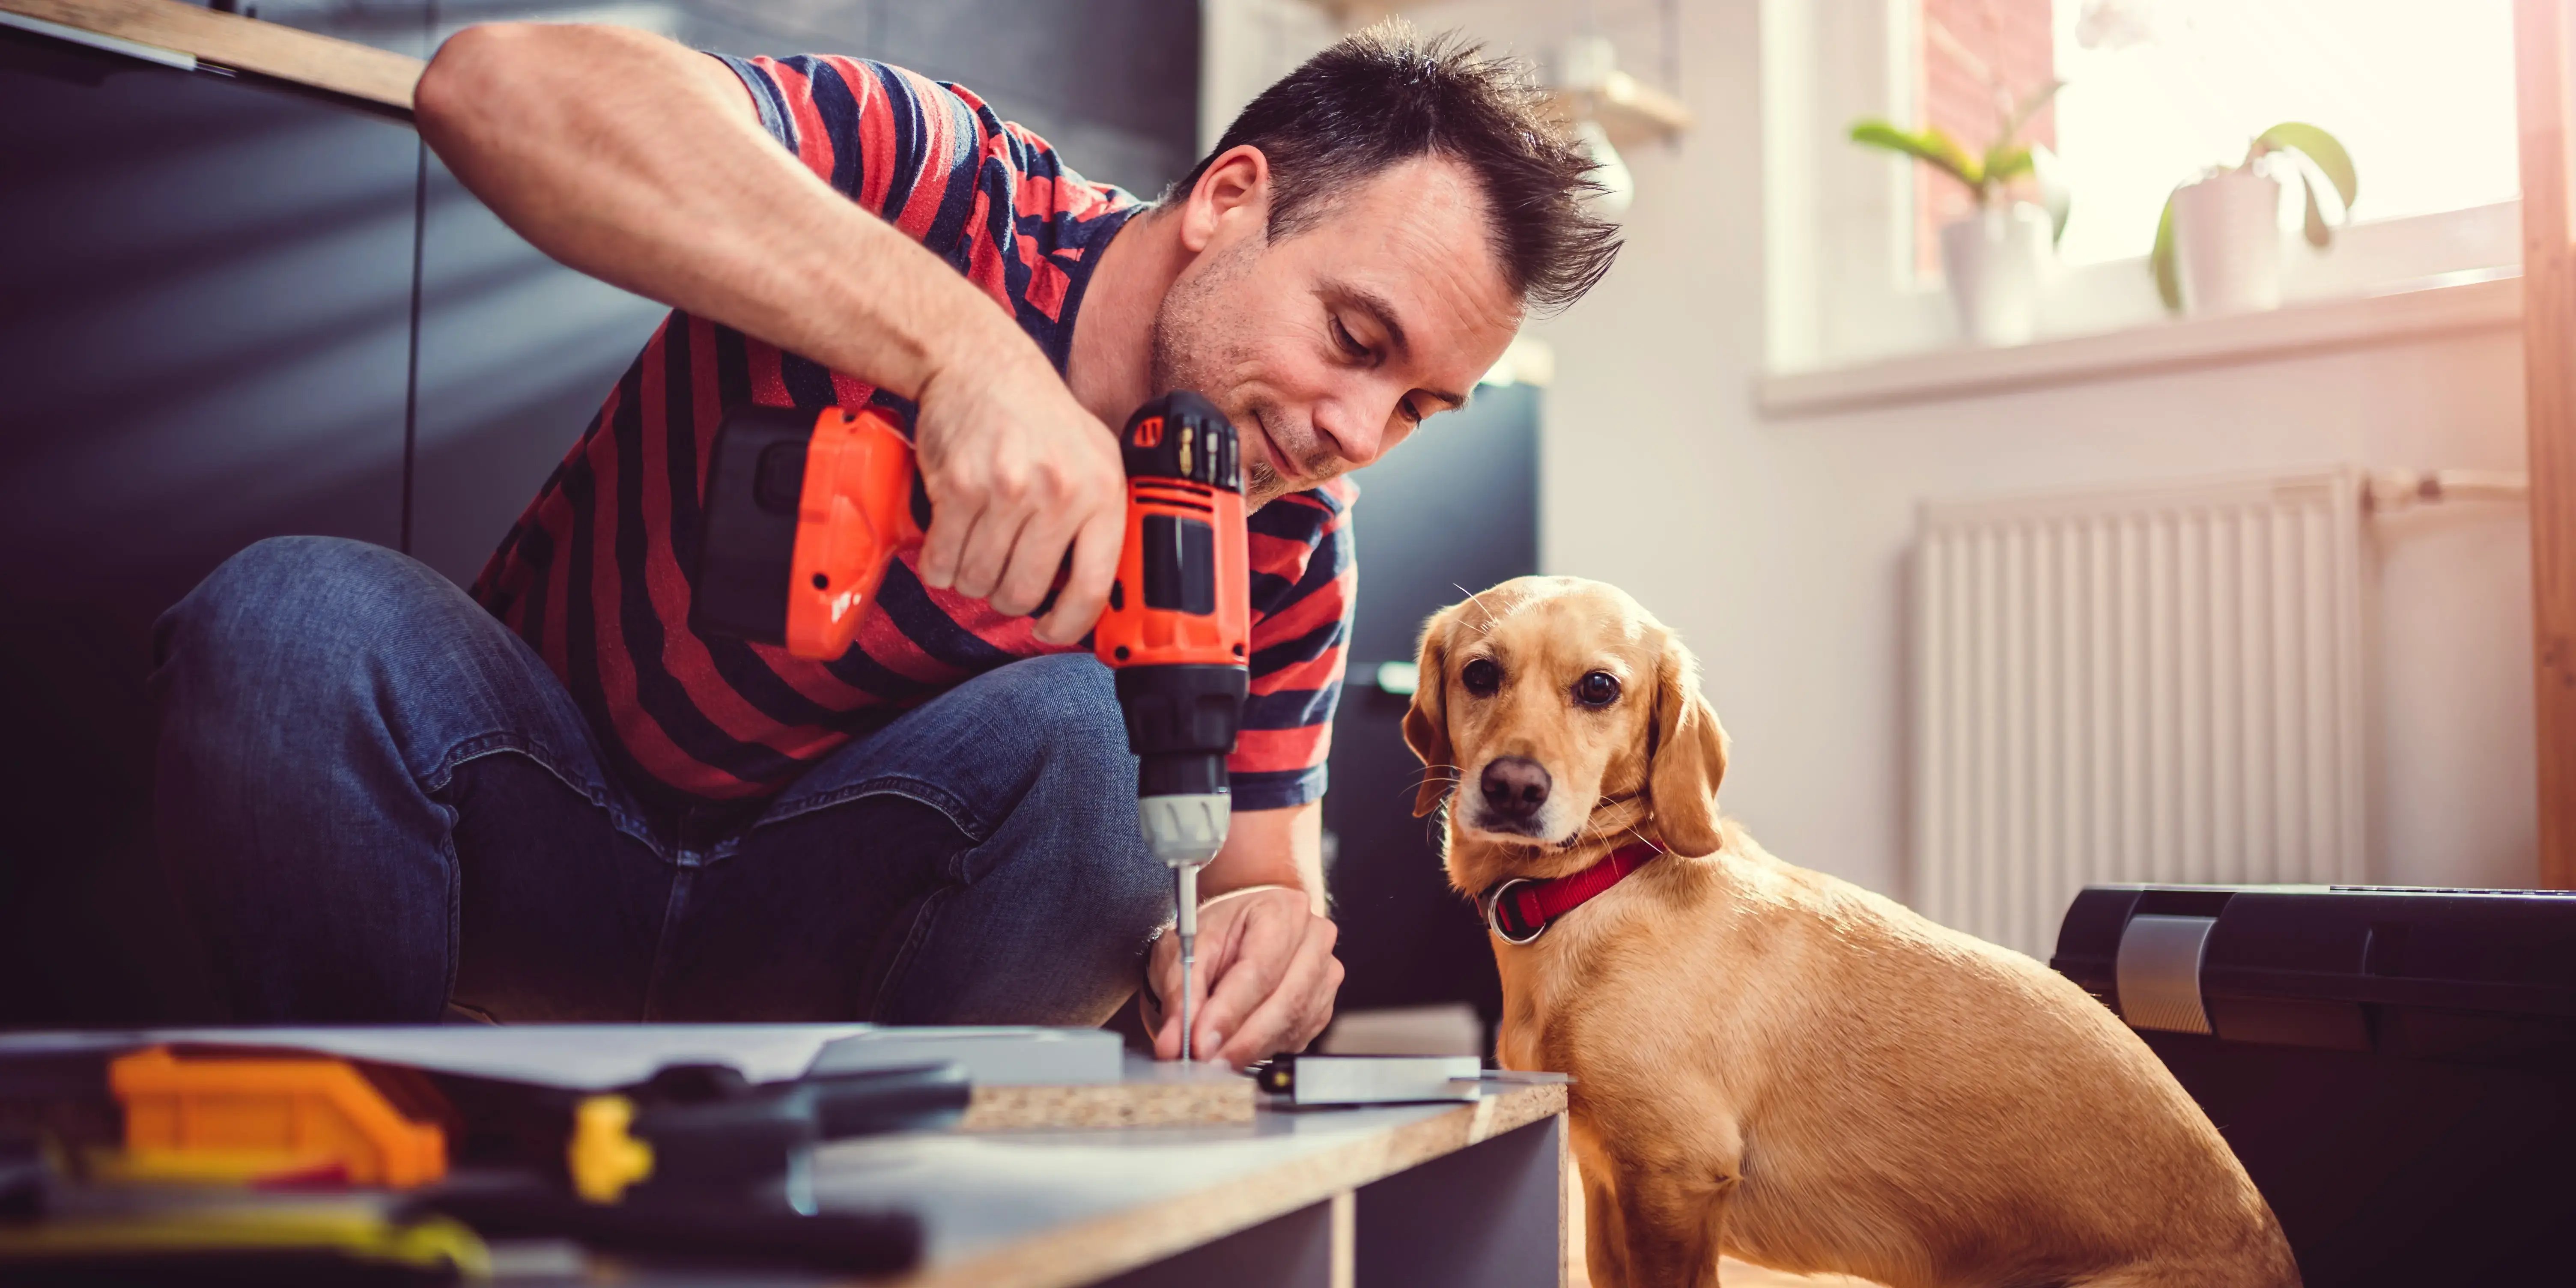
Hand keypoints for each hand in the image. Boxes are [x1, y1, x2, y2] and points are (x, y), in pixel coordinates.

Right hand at [910, 342, 1126, 642]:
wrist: (981, 365)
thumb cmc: (1040, 418)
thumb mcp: (1095, 458)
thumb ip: (1100, 518)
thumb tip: (1094, 590)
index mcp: (1101, 492)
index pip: (1092, 587)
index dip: (1068, 625)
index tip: (1050, 631)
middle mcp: (1058, 493)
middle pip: (1023, 592)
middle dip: (1005, 597)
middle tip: (1000, 578)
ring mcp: (1006, 490)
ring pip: (979, 581)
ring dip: (970, 579)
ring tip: (974, 552)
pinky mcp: (959, 487)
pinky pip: (942, 560)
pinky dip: (938, 565)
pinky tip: (946, 545)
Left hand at [1148, 886, 1342, 1067]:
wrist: (1238, 930)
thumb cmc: (1218, 932)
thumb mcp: (1186, 950)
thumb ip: (1182, 994)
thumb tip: (1175, 1041)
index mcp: (1282, 911)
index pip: (1260, 969)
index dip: (1229, 1011)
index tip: (1200, 1041)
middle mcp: (1314, 939)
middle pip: (1285, 1001)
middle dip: (1241, 1039)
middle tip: (1205, 1061)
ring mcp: (1325, 973)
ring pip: (1292, 1024)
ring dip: (1250, 1048)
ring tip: (1214, 1057)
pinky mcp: (1323, 1004)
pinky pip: (1298, 1036)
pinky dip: (1264, 1049)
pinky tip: (1240, 1044)